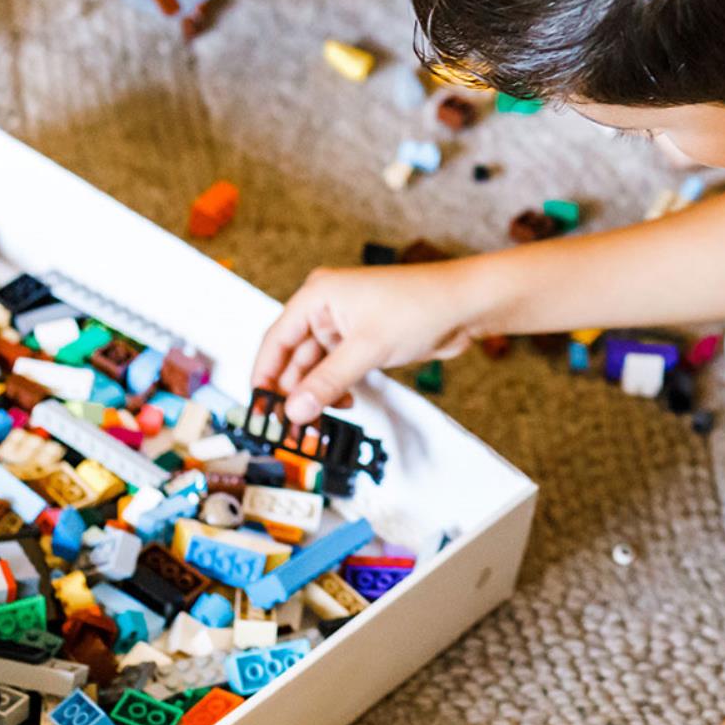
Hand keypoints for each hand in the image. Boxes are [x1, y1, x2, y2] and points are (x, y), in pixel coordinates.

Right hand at [253, 262, 482, 423]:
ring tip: (317, 424)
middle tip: (290, 428)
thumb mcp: (367, 348)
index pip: (276, 340)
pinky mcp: (363, 340)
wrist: (465, 305)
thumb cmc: (420, 307)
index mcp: (317, 296)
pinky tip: (344, 405)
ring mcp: (345, 325)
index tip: (259, 409)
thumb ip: (327, 381)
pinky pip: (337, 368)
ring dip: (316, 395)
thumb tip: (294, 410)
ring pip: (316, 366)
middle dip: (292, 393)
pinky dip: (336, 388)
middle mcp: (326, 308)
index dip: (264, 377)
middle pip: (294, 357)